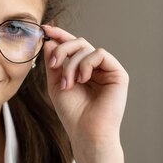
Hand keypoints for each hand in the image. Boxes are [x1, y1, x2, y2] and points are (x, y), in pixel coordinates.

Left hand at [42, 25, 128, 152]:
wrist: (86, 132)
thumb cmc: (72, 113)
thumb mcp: (56, 84)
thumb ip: (53, 62)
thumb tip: (49, 40)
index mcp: (81, 69)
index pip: (71, 46)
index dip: (59, 35)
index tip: (44, 29)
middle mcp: (95, 67)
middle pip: (78, 42)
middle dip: (61, 50)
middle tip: (53, 64)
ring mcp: (107, 69)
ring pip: (86, 47)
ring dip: (71, 63)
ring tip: (68, 83)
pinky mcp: (118, 73)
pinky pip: (100, 54)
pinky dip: (86, 64)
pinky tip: (82, 79)